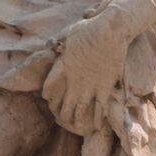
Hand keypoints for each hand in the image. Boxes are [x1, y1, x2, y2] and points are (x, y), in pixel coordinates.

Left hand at [45, 7, 132, 134]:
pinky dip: (97, 117)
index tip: (46, 98)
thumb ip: (60, 39)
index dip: (48, 92)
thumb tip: (51, 42)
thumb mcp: (70, 32)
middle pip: (66, 102)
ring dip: (77, 119)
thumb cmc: (90, 28)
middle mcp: (75, 80)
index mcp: (64, 67)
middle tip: (61, 120)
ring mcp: (90, 86)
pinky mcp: (105, 87)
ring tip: (75, 127)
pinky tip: (95, 126)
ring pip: (81, 108)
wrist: (109, 32)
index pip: (51, 83)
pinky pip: (100, 107)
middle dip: (63, 113)